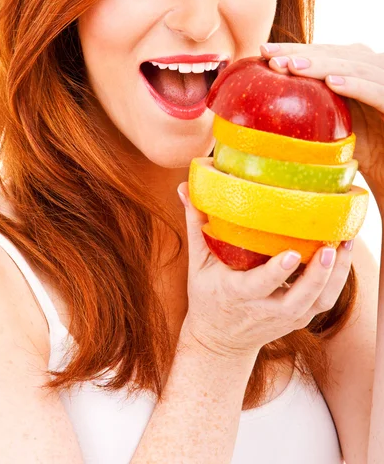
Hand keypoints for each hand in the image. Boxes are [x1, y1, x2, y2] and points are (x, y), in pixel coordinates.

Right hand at [177, 182, 352, 359]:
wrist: (220, 341)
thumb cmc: (207, 297)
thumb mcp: (198, 265)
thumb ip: (195, 225)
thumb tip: (183, 188)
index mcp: (236, 294)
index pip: (258, 286)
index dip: (276, 273)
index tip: (291, 254)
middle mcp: (264, 310)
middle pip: (298, 299)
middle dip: (317, 275)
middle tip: (331, 246)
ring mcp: (285, 318)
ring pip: (318, 302)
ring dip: (336, 275)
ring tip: (346, 242)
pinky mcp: (299, 318)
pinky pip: (324, 301)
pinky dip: (337, 278)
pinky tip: (344, 252)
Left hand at [260, 42, 383, 203]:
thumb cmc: (364, 153)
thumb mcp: (332, 129)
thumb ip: (310, 113)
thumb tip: (262, 110)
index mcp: (355, 74)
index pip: (323, 55)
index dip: (295, 50)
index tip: (263, 51)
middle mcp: (373, 72)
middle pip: (336, 55)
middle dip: (302, 54)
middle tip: (271, 56)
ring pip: (354, 67)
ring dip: (323, 65)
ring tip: (294, 66)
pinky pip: (377, 91)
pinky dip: (355, 85)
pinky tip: (332, 83)